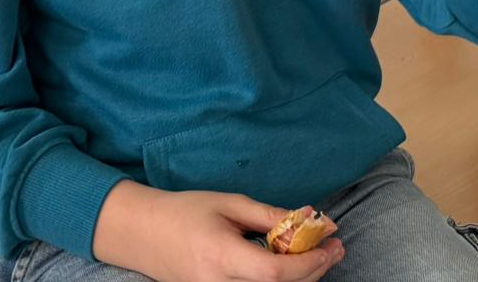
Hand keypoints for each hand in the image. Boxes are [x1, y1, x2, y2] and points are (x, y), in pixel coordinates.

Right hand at [92, 182, 341, 281]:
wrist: (143, 234)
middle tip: (334, 245)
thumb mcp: (229, 204)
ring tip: (316, 254)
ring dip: (300, 280)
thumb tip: (310, 217)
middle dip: (314, 270)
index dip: (309, 263)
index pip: (274, 274)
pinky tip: (289, 265)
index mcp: (220, 256)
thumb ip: (269, 216)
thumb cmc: (185, 212)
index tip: (332, 242)